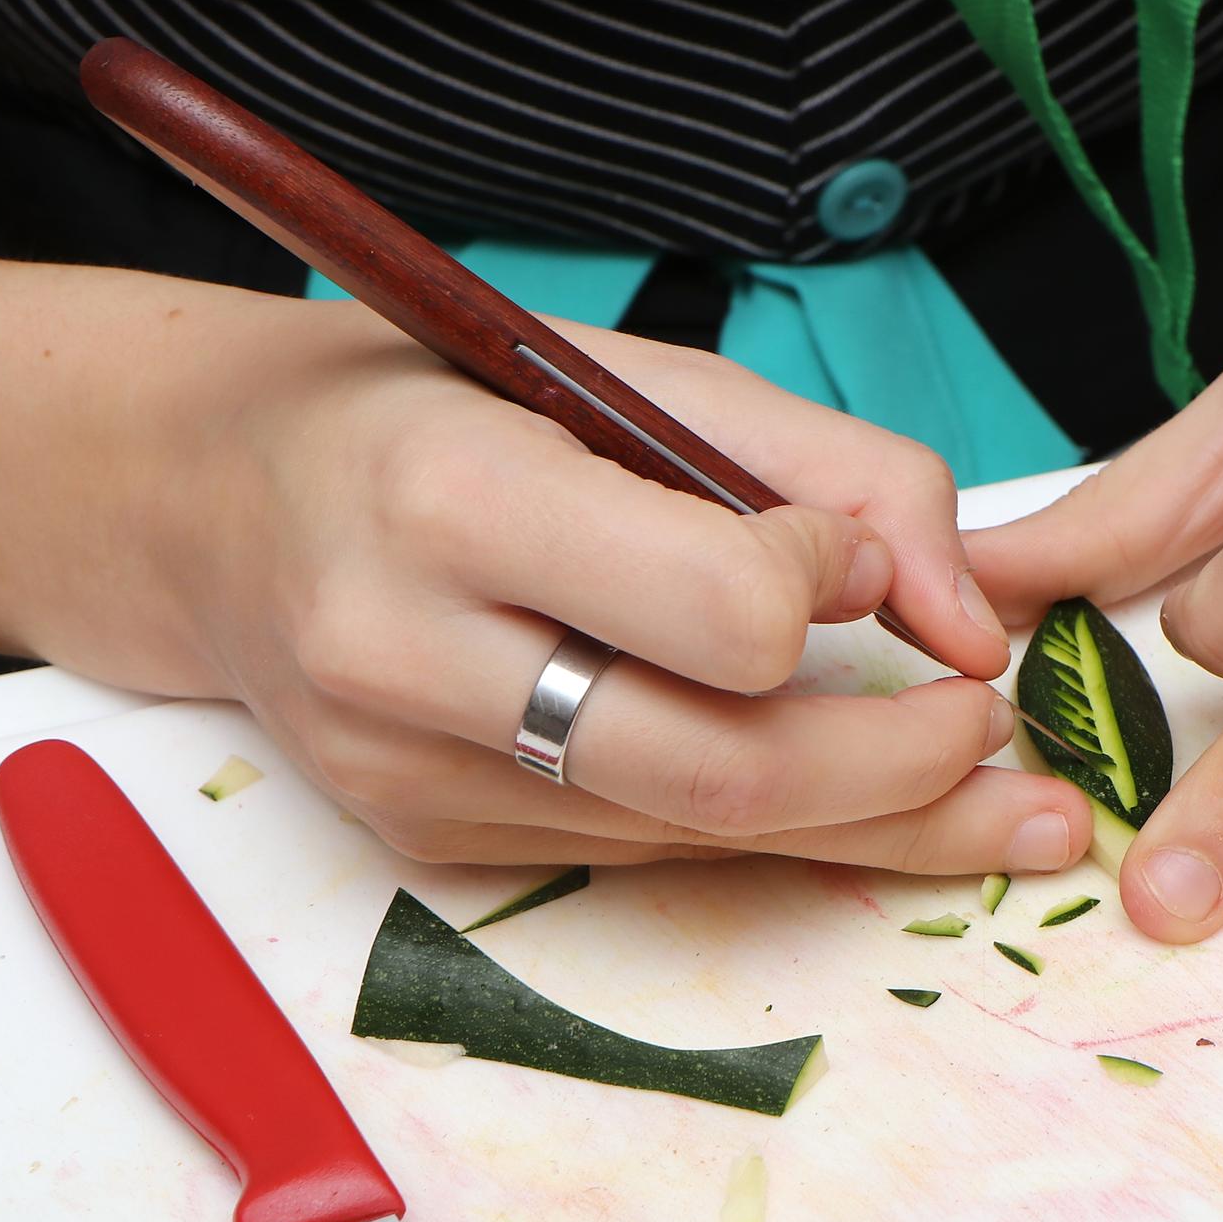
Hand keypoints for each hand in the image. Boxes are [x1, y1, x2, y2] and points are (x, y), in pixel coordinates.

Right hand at [0, 258, 1088, 871]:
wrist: (220, 503)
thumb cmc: (443, 404)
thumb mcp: (640, 373)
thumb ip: (836, 469)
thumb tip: (971, 617)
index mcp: (454, 501)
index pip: (720, 610)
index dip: (829, 586)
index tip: (854, 560)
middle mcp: (409, 660)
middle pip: (723, 773)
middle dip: (904, 773)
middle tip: (1002, 740)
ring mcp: (407, 775)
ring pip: (696, 837)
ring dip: (872, 824)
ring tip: (991, 799)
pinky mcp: (424, 840)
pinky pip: (640, 847)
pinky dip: (765, 824)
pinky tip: (848, 795)